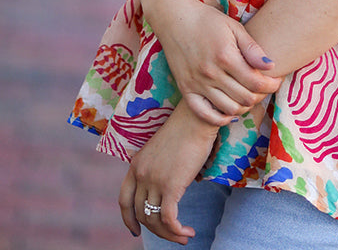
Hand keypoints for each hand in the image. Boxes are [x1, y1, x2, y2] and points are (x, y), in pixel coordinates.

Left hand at [119, 100, 217, 244]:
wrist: (197, 116)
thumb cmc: (186, 129)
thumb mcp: (162, 150)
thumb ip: (157, 168)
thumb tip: (168, 189)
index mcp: (136, 164)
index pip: (124, 200)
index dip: (128, 219)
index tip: (135, 230)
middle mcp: (141, 174)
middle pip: (141, 213)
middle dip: (155, 230)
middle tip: (172, 235)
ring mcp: (154, 180)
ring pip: (154, 220)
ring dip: (169, 234)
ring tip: (183, 237)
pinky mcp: (171, 186)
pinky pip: (169, 219)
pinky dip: (177, 231)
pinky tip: (188, 232)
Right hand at [153, 0, 281, 125]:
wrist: (175, 18)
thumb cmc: (208, 20)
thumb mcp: (234, 27)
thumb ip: (252, 48)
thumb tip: (271, 66)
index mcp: (226, 57)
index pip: (256, 82)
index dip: (271, 85)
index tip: (277, 81)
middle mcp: (211, 74)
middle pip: (245, 98)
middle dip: (261, 96)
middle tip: (265, 88)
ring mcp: (197, 84)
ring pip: (228, 109)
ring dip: (244, 107)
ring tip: (249, 96)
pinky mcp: (186, 89)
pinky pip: (204, 114)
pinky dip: (220, 118)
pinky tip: (230, 112)